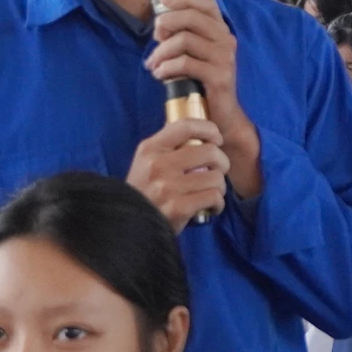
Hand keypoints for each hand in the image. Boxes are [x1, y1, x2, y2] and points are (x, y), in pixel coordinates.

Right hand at [127, 117, 230, 231]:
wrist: (129, 226)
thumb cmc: (144, 193)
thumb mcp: (145, 163)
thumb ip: (166, 148)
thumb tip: (199, 132)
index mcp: (150, 148)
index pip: (186, 126)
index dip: (209, 129)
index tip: (217, 139)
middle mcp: (158, 165)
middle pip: (210, 152)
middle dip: (223, 162)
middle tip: (218, 171)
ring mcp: (168, 187)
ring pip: (216, 177)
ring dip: (220, 186)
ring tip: (212, 192)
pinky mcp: (178, 207)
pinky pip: (214, 197)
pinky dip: (218, 203)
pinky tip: (211, 206)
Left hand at [146, 0, 262, 197]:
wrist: (222, 115)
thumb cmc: (202, 82)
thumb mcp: (195, 53)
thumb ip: (183, 34)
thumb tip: (161, 23)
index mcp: (221, 30)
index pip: (206, 2)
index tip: (163, 1)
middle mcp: (226, 40)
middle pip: (191, 18)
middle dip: (166, 24)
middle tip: (156, 38)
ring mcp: (224, 58)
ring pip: (185, 40)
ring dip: (161, 51)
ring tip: (154, 64)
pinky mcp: (219, 77)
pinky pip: (186, 63)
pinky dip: (167, 67)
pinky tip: (160, 75)